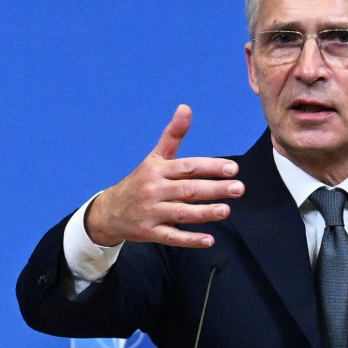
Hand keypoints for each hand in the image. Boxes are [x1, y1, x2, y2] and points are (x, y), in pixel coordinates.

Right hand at [83, 105, 242, 247]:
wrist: (109, 211)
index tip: (232, 169)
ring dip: (205, 213)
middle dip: (214, 189)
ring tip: (226, 210)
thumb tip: (186, 108)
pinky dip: (190, 240)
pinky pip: (171, 237)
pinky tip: (209, 240)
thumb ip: (173, 135)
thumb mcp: (154, 158)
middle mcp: (154, 190)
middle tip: (238, 188)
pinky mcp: (149, 232)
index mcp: (158, 170)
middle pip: (188, 190)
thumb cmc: (140, 182)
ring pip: (181, 213)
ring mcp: (151, 212)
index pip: (188, 167)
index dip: (210, 167)